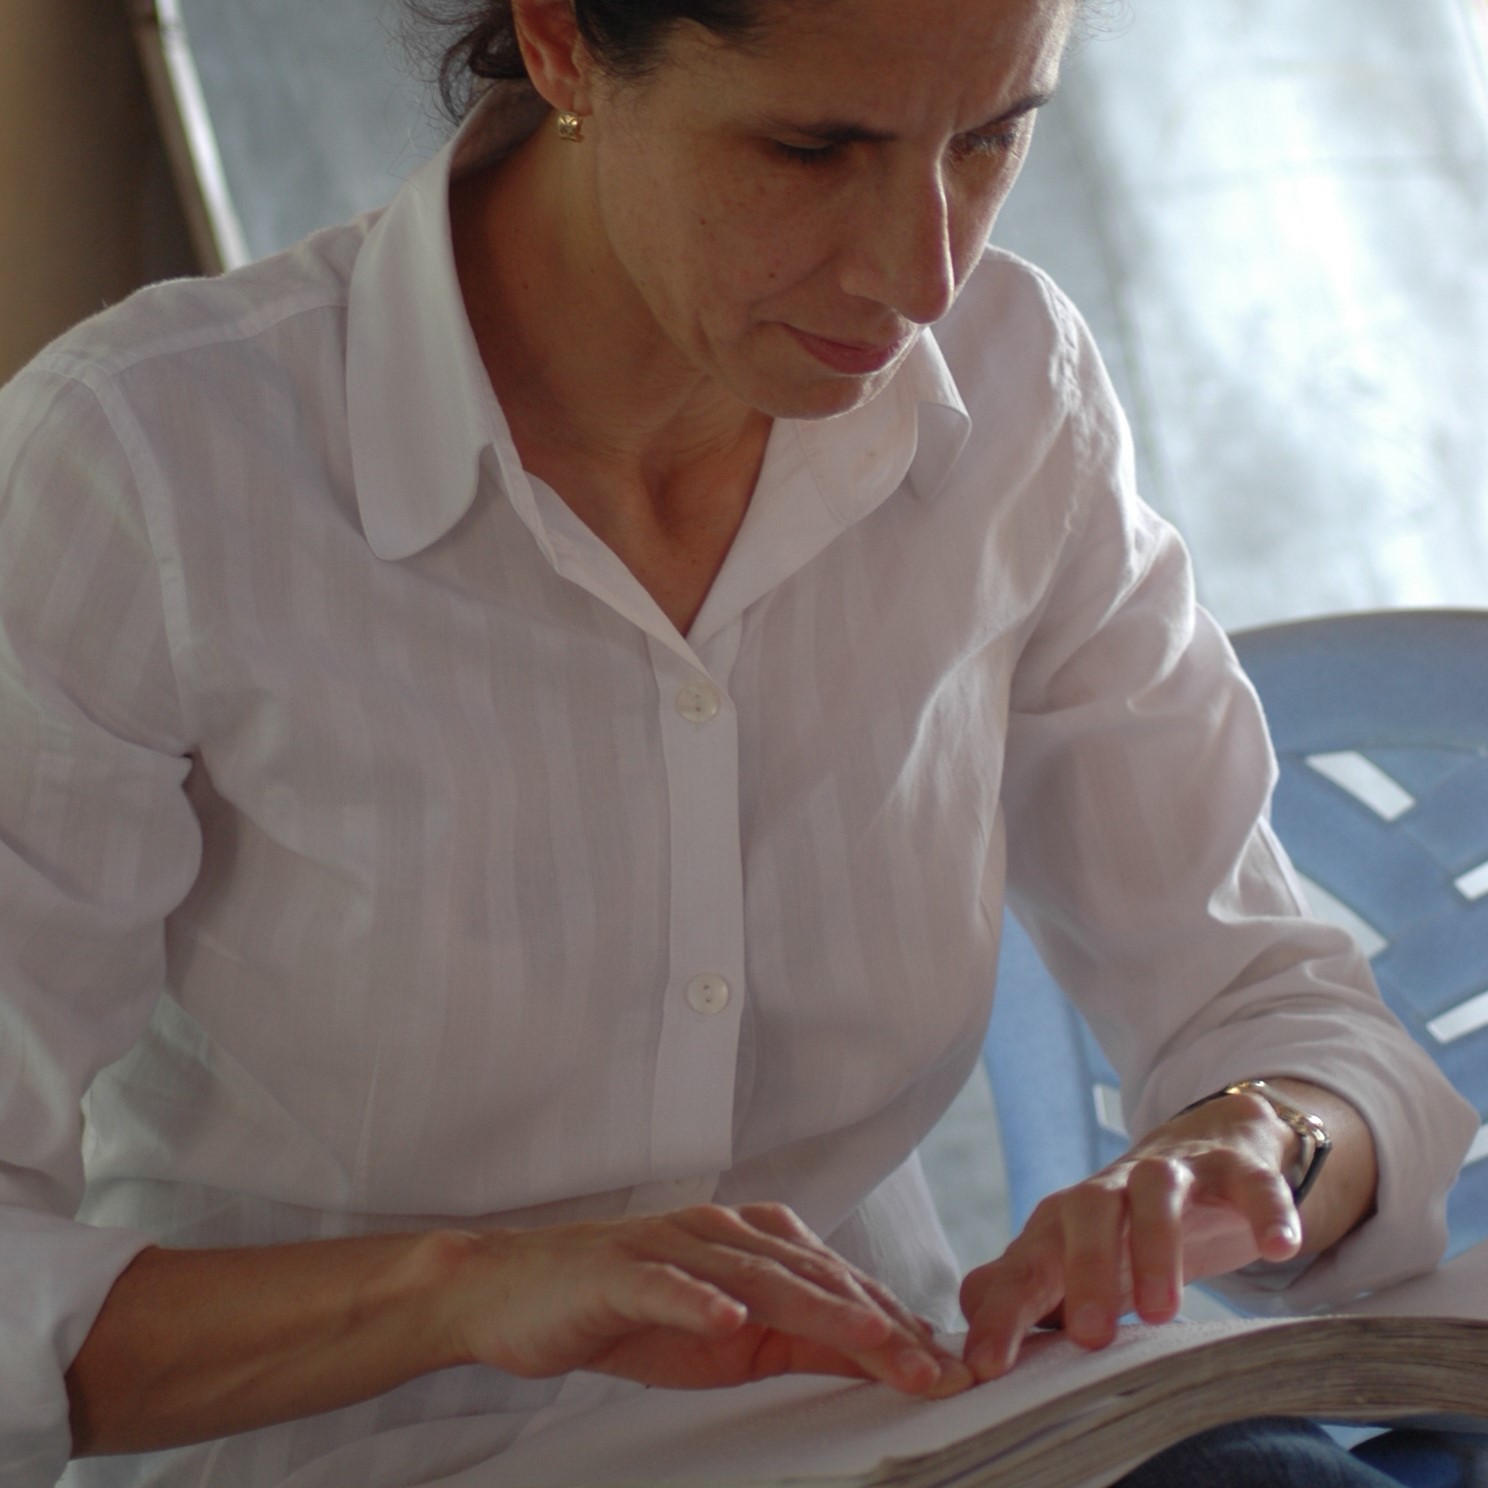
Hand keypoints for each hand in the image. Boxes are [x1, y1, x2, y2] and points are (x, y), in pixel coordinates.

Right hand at [436, 1202, 975, 1396]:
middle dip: (878, 1321)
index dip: (895, 1324)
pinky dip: (698, 1298)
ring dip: (815, 1304)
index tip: (948, 1365)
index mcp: (751, 1246)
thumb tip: (880, 1357)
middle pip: (811, 1276)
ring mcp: (669, 1246)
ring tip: (868, 1333)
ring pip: (754, 1274)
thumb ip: (799, 1338)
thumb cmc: (625, 1311)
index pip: (836, 1285)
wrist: (517, 1292)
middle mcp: (719, 1234)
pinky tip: (728, 1317)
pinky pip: (664, 1282)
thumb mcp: (727, 1337)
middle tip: (934, 1365)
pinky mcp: (618, 1268)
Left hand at [959, 1088, 1305, 1379]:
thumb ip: (1020, 1288)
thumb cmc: (1123, 1227)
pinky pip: (1250, 1182)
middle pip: (1085, 1213)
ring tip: (1163, 1313)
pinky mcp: (1232, 1169)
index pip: (1024, 1266)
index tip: (986, 1366)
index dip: (1003, 1314)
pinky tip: (1278, 1246)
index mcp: (1062, 1223)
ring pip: (1156, 1191)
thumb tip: (967, 1327)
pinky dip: (1265, 1208)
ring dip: (1155, 1246)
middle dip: (1084, 1271)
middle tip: (1089, 1337)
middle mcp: (1109, 1191)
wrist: (1204, 1147)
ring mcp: (1172, 1174)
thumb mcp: (1070, 1258)